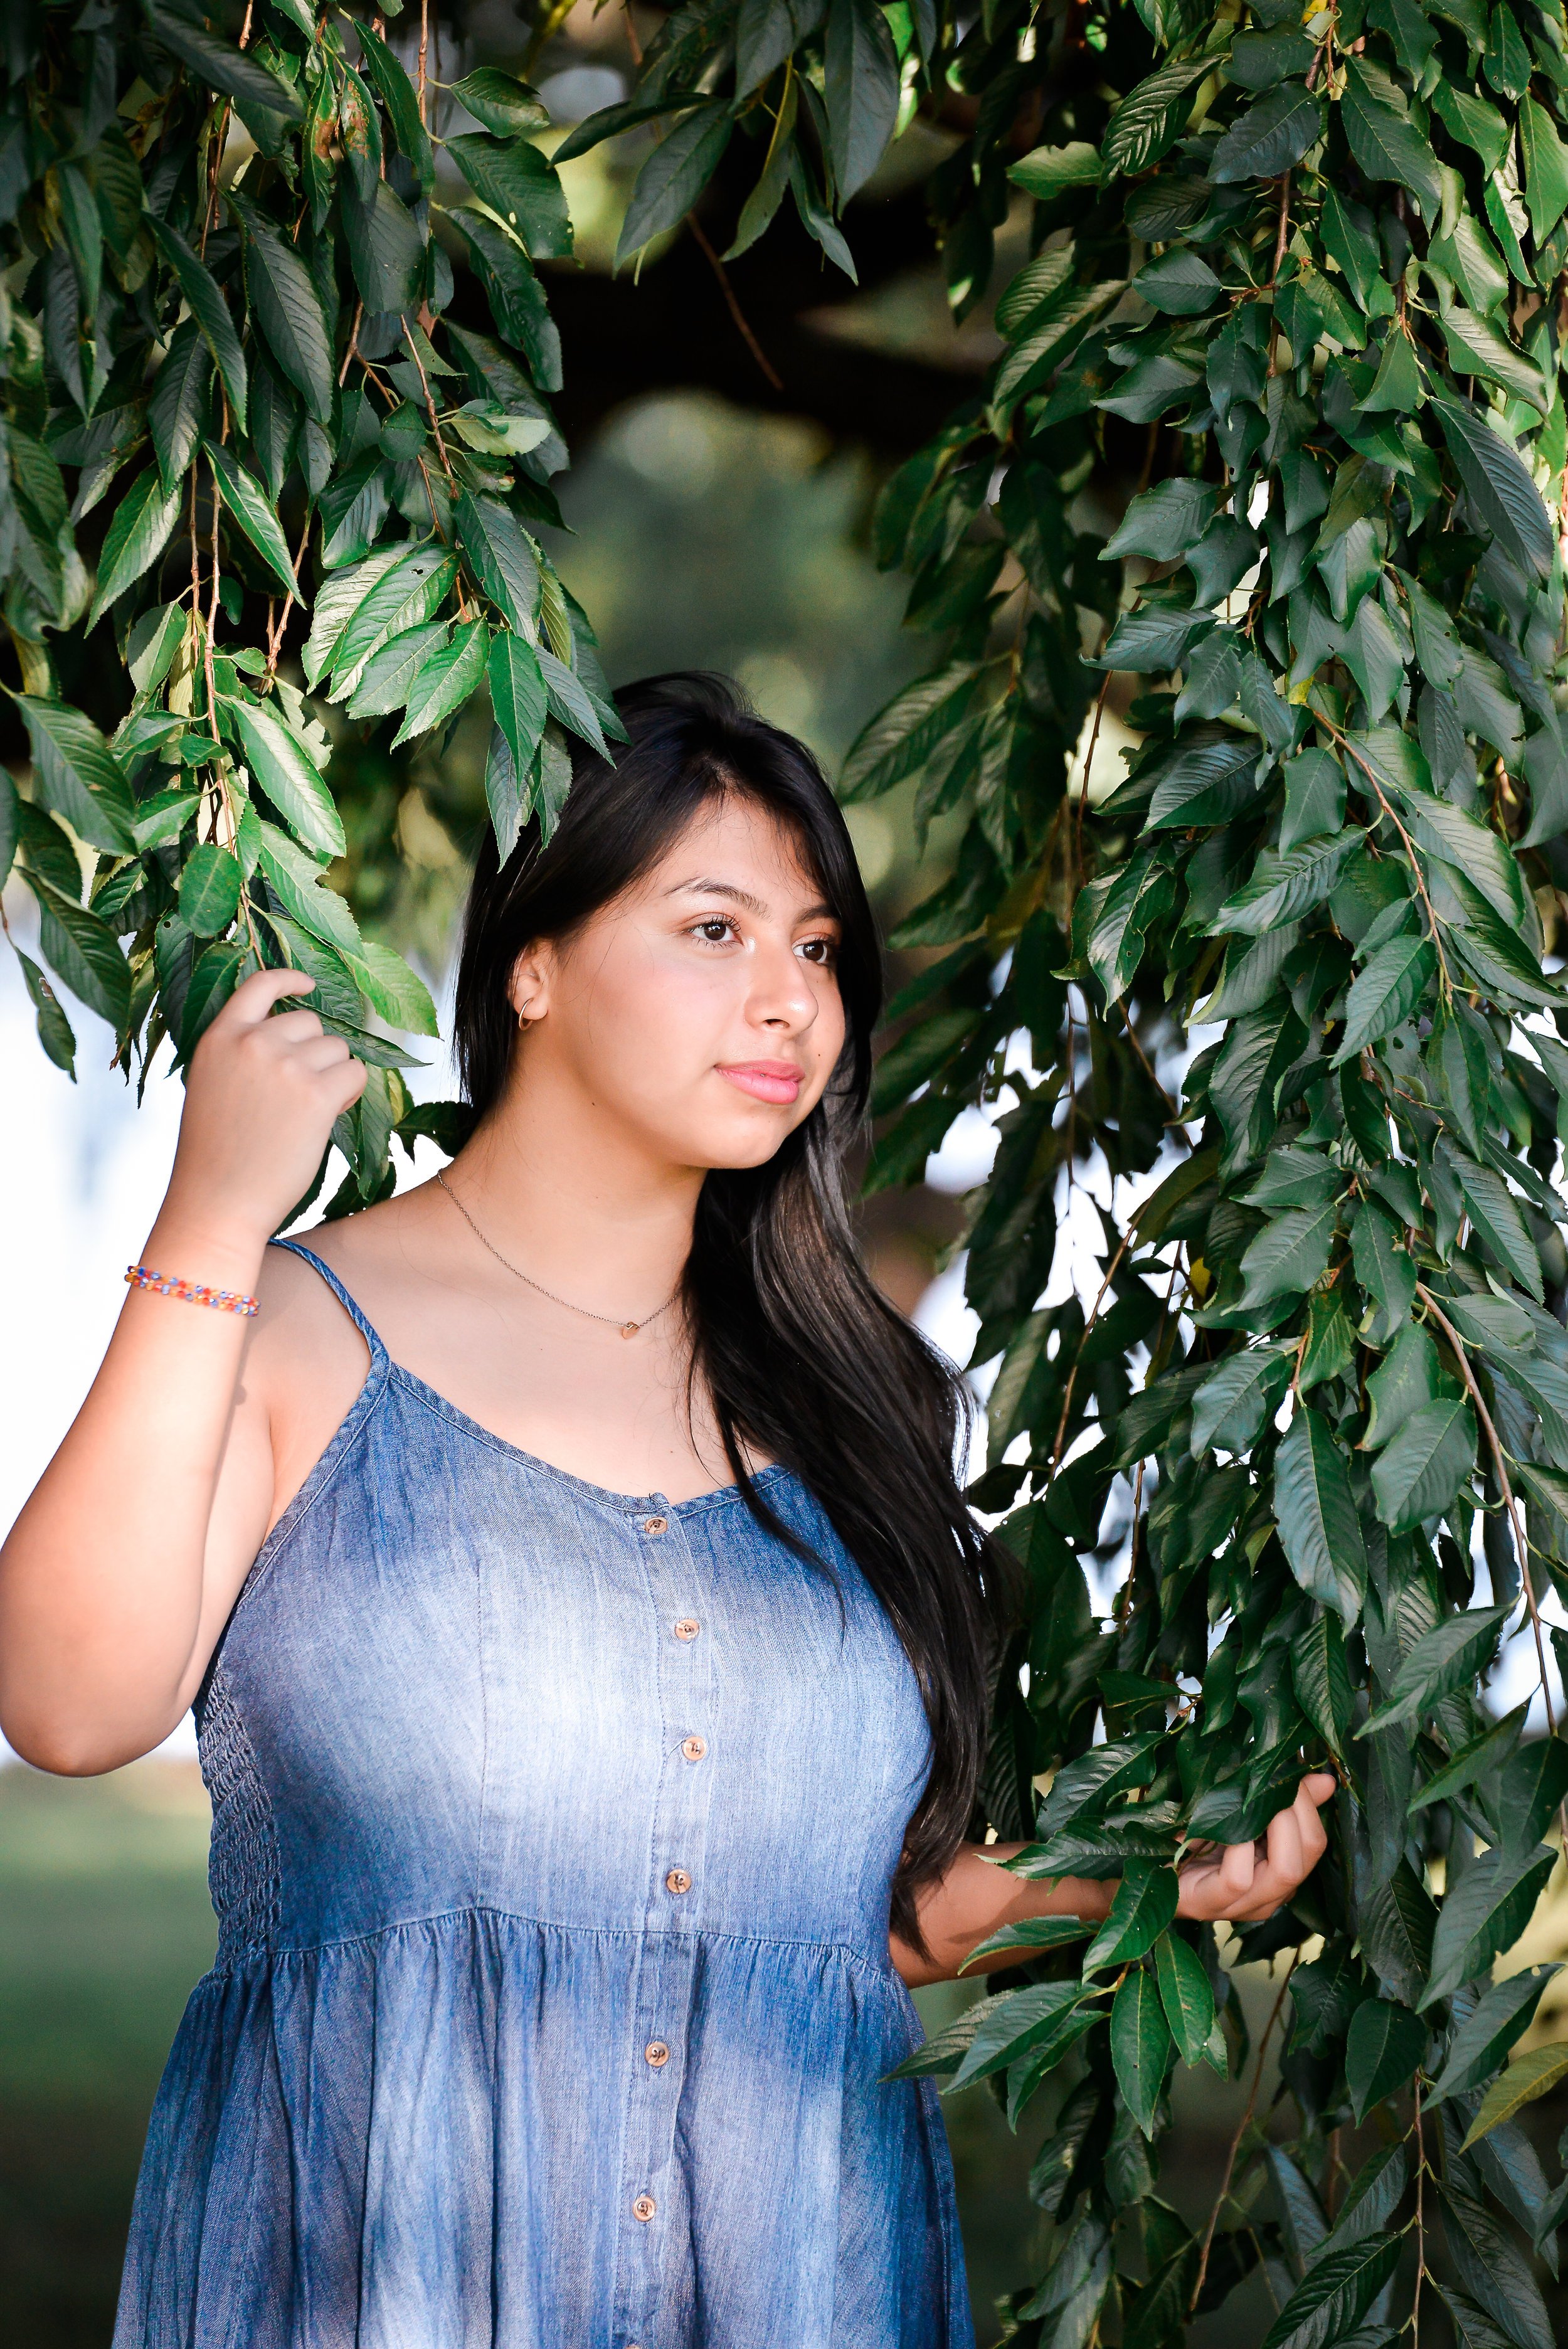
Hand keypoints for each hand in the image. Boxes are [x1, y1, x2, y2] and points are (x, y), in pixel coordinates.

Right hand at [156, 969, 366, 1252]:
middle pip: (310, 1022)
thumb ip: (245, 1055)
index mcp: (220, 1038)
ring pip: (337, 1048)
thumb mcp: (214, 1086)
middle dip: (314, 1054)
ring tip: (302, 1115)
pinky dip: (350, 1094)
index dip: (289, 979)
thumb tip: (298, 1037)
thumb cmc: (217, 1154)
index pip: (259, 986)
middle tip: (295, 1098)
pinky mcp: (315, 1093)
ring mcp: (285, 1065)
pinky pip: (355, 1074)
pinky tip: (324, 1119)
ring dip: (333, 1077)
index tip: (309, 983)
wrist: (218, 1201)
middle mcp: (252, 1042)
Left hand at [1175, 1771, 1334, 1924]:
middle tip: (1270, 1780)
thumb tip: (1325, 1780)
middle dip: (1296, 1808)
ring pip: (1286, 1871)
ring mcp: (1241, 1906)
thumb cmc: (1187, 1836)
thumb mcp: (1236, 1813)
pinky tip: (1222, 1824)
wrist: (1139, 1865)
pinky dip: (1238, 1844)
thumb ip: (1279, 1800)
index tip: (1286, 1769)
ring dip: (1274, 1823)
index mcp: (1277, 1874)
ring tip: (1252, 1798)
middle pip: (1308, 1855)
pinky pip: (1239, 1877)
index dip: (1307, 1803)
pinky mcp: (1209, 1904)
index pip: (1316, 1843)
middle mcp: (1268, 1895)